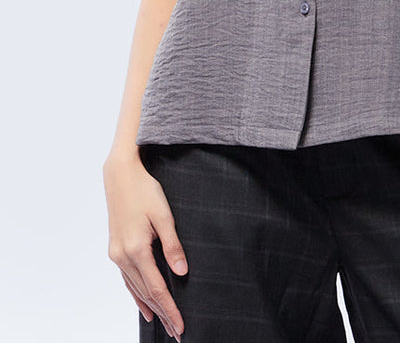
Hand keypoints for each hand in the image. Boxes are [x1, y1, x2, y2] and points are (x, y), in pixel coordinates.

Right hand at [103, 151, 187, 340]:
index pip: (158, 289)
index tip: (181, 325)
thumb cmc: (144, 190)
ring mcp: (117, 254)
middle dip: (163, 313)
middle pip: (146, 294)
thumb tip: (182, 273)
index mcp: (136, 250)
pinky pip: (127, 280)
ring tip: (163, 324)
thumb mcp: (164, 215)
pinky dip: (136, 295)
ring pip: (136, 289)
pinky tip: (143, 305)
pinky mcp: (116, 249)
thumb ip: (173, 245)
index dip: (170, 309)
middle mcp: (123, 257)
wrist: (120, 175)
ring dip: (150, 307)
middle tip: (177, 332)